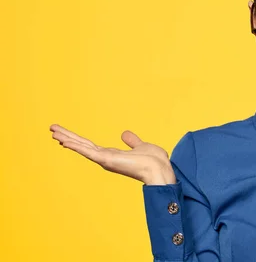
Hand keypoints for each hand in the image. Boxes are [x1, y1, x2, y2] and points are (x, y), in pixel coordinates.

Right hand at [50, 124, 175, 184]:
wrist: (159, 169)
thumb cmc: (153, 161)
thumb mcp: (141, 146)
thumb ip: (132, 141)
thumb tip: (124, 134)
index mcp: (112, 154)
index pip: (90, 146)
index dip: (77, 140)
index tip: (65, 135)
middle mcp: (106, 158)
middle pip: (82, 145)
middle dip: (67, 137)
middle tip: (52, 129)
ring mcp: (105, 159)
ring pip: (82, 147)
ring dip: (67, 138)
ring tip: (53, 131)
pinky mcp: (107, 160)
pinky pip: (88, 151)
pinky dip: (76, 146)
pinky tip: (64, 141)